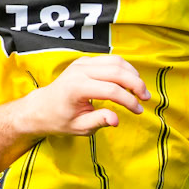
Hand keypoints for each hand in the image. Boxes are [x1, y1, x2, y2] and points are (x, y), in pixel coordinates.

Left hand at [23, 55, 148, 136]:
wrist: (42, 107)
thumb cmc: (59, 120)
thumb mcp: (78, 128)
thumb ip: (98, 122)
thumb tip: (116, 120)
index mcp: (77, 88)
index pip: (111, 90)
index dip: (128, 100)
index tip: (138, 111)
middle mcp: (80, 71)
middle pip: (117, 71)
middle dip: (136, 84)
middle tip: (146, 98)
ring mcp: (82, 63)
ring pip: (116, 61)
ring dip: (132, 74)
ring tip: (140, 90)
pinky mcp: (85, 60)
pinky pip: (110, 60)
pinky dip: (124, 69)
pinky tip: (129, 82)